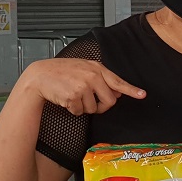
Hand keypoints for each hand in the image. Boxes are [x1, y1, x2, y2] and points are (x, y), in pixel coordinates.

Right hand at [22, 58, 144, 116]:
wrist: (40, 75)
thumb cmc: (62, 72)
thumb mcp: (84, 68)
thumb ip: (101, 78)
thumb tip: (117, 92)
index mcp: (96, 68)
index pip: (118, 81)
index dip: (131, 90)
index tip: (142, 94)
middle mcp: (92, 76)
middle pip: (110, 101)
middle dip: (102, 106)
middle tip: (91, 102)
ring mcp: (83, 86)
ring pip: (94, 109)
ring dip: (84, 107)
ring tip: (73, 95)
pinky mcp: (73, 96)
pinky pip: (80, 112)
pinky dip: (74, 109)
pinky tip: (66, 99)